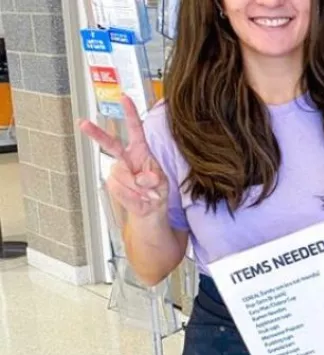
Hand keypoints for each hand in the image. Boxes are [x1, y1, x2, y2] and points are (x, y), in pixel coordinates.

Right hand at [79, 95, 167, 218]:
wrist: (149, 209)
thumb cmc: (157, 190)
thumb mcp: (162, 182)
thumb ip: (153, 178)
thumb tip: (142, 178)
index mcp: (141, 150)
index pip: (135, 129)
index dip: (129, 113)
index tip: (124, 97)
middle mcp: (126, 157)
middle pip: (110, 144)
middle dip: (96, 134)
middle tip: (83, 123)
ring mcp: (117, 171)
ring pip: (124, 177)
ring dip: (138, 188)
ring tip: (145, 192)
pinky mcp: (112, 184)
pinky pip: (121, 189)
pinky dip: (133, 196)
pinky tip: (137, 197)